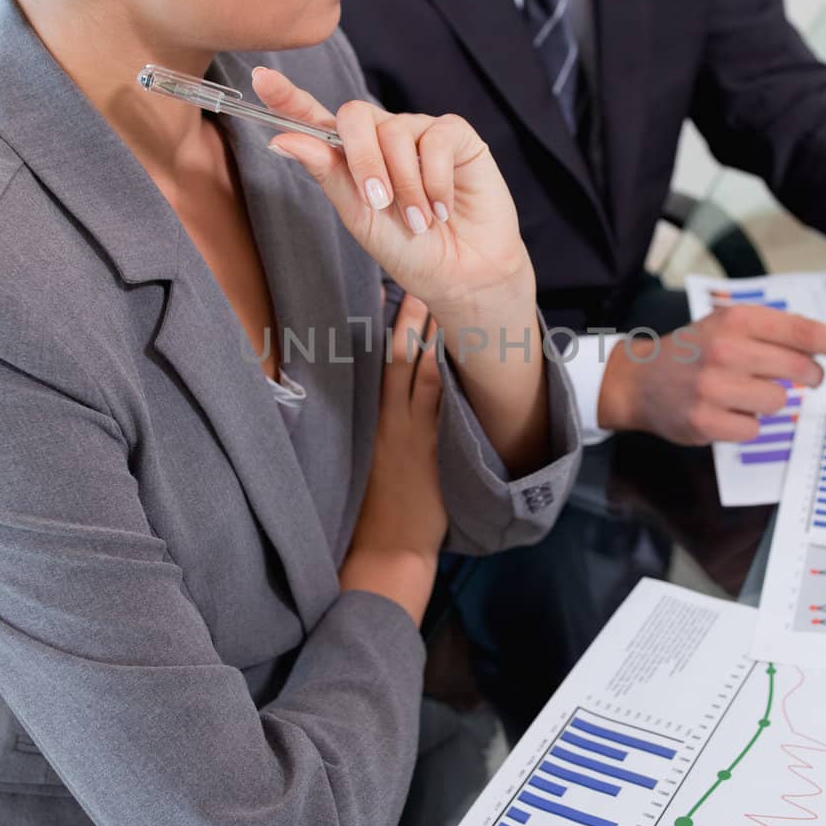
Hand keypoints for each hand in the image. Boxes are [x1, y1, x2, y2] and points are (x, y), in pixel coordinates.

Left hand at [252, 67, 532, 323]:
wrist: (462, 273)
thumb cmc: (410, 250)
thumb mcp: (360, 217)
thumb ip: (327, 174)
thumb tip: (283, 139)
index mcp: (351, 158)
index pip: (316, 120)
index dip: (288, 98)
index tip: (260, 80)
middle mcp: (383, 138)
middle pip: (355, 115)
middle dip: (362, 158)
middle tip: (378, 202)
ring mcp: (419, 133)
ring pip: (396, 131)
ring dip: (406, 185)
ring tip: (420, 220)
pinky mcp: (455, 136)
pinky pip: (436, 139)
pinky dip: (436, 180)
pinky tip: (443, 207)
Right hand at [338, 293, 447, 626]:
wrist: (387, 545)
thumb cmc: (381, 507)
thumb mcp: (370, 460)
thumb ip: (381, 428)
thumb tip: (393, 400)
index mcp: (374, 419)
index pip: (380, 361)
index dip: (387, 326)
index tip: (391, 293)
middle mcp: (390, 417)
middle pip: (399, 355)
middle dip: (410, 317)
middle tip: (420, 280)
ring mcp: (412, 429)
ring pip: (421, 369)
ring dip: (433, 333)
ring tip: (443, 300)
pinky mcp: (433, 444)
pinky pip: (439, 398)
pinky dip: (446, 370)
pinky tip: (455, 347)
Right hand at [597, 304, 825, 444]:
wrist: (639, 380)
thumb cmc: (695, 352)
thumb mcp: (729, 326)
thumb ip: (774, 336)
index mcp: (736, 320)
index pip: (800, 331)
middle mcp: (725, 349)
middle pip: (798, 370)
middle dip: (807, 378)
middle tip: (800, 378)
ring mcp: (713, 386)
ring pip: (778, 402)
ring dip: (768, 402)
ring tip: (740, 394)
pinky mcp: (705, 420)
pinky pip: (754, 429)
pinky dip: (745, 425)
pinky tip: (724, 413)